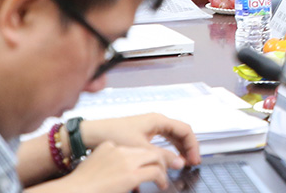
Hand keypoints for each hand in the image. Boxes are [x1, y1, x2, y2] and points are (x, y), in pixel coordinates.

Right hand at [63, 141, 180, 192]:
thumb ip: (108, 166)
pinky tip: (162, 184)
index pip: (132, 148)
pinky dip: (161, 178)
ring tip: (163, 179)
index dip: (142, 158)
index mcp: (108, 147)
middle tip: (161, 171)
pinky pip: (154, 172)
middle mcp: (118, 149)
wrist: (70, 192)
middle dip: (157, 160)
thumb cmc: (78, 187)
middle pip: (147, 150)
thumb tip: (119, 174)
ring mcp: (126, 160)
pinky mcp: (131, 174)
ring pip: (154, 158)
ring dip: (161, 169)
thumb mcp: (94, 168)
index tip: (145, 166)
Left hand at [80, 113, 200, 167]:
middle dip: (187, 149)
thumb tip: (180, 163)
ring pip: (170, 138)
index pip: (185, 130)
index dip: (193, 146)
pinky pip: (160, 141)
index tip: (194, 160)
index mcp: (159, 120)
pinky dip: (165, 151)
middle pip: (179, 133)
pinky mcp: (141, 134)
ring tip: (179, 164)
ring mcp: (148, 127)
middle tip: (191, 163)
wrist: (91, 134)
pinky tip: (163, 162)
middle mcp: (156, 121)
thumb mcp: (140, 149)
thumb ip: (162, 156)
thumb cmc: (114, 135)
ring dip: (176, 151)